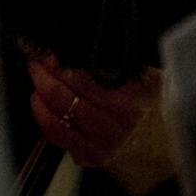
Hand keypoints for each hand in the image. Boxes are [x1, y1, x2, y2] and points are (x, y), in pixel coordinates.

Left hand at [25, 53, 174, 195]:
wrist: (160, 147)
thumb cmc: (151, 109)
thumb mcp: (150, 80)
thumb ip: (125, 63)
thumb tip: (97, 40)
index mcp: (127, 102)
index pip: (82, 78)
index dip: (60, 61)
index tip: (49, 49)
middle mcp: (113, 124)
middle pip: (64, 94)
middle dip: (43, 72)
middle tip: (35, 56)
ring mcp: (99, 142)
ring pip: (57, 113)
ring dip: (40, 89)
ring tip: (36, 71)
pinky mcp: (88, 155)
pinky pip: (56, 134)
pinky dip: (41, 114)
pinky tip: (38, 99)